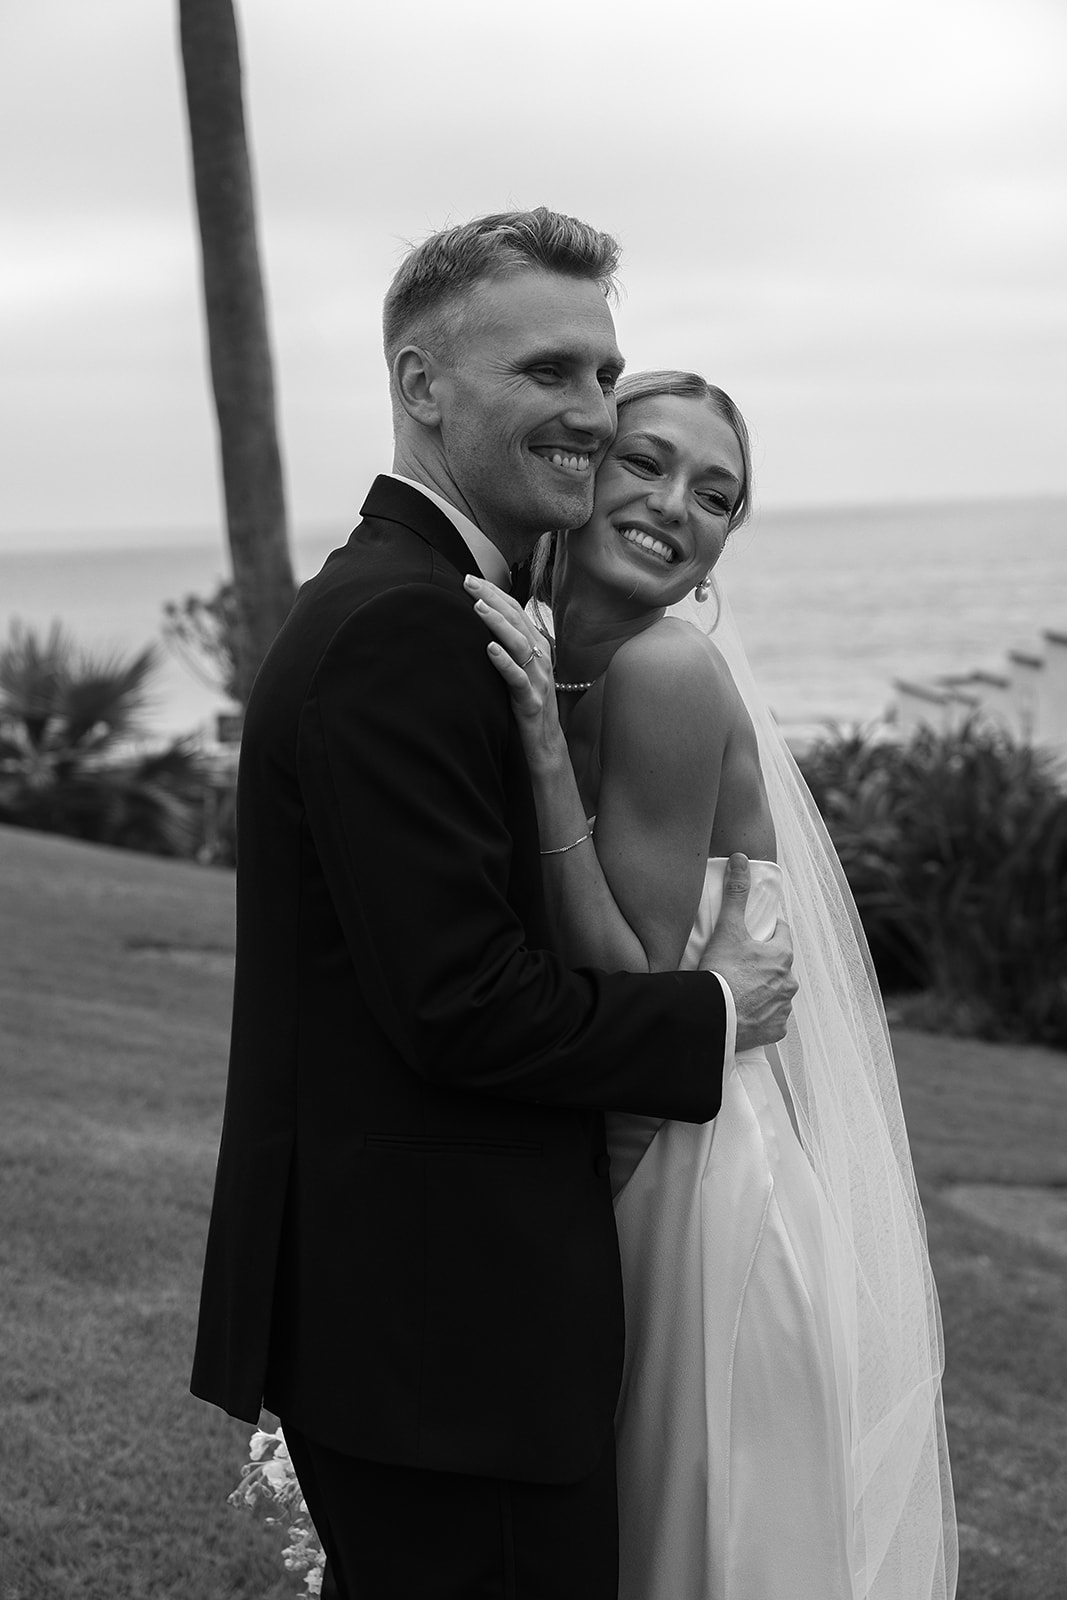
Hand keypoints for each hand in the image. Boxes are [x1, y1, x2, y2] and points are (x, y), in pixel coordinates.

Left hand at [464, 574, 562, 771]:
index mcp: (538, 647)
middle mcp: (541, 658)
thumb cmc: (527, 705)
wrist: (544, 743)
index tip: (471, 579)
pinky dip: (504, 662)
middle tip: (468, 582)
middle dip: (492, 599)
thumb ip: (509, 647)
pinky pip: (517, 678)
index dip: (495, 593)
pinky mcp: (531, 701)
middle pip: (517, 620)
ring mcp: (538, 679)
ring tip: (477, 608)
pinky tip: (489, 650)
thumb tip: (483, 626)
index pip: (516, 611)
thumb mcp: (520, 670)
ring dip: (497, 624)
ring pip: (518, 644)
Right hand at [703, 854, 797, 1051]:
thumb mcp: (727, 928)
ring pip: (776, 992)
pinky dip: (760, 1015)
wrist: (714, 1019)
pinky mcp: (775, 1031)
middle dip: (764, 962)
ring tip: (738, 989)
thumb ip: (735, 893)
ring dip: (763, 989)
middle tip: (738, 962)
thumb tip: (741, 858)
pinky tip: (743, 1012)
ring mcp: (783, 1008)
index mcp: (782, 955)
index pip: (781, 933)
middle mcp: (789, 982)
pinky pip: (771, 1019)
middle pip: (778, 964)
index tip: (751, 933)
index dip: (766, 930)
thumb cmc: (722, 972)